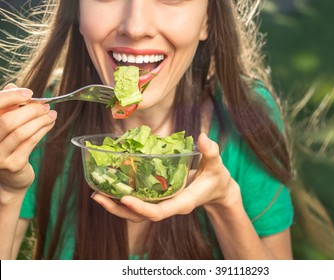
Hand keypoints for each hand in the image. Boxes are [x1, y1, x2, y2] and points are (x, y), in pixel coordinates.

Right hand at [0, 84, 56, 191]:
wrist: (8, 180)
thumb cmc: (6, 146)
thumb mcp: (3, 126)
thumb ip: (7, 107)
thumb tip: (14, 86)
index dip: (10, 97)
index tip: (29, 93)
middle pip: (7, 120)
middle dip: (30, 110)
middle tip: (46, 105)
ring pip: (21, 132)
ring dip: (40, 120)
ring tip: (52, 114)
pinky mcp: (12, 165)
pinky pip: (30, 143)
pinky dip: (42, 130)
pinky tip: (50, 124)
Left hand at [91, 133, 241, 221]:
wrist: (216, 190)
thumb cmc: (216, 178)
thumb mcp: (217, 166)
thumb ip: (211, 152)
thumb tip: (203, 137)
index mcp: (182, 203)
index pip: (159, 212)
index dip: (141, 207)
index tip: (125, 198)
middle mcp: (169, 207)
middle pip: (140, 216)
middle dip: (118, 209)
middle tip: (97, 196)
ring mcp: (162, 204)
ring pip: (136, 213)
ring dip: (115, 205)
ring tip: (96, 193)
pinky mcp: (158, 199)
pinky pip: (138, 202)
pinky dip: (123, 197)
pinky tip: (110, 185)